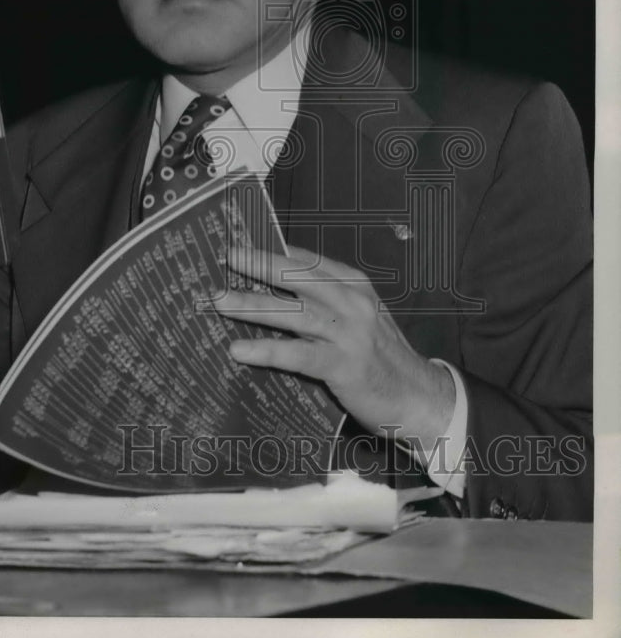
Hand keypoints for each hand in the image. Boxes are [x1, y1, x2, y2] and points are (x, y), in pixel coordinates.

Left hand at [215, 245, 455, 453]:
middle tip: (228, 257)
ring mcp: (349, 333)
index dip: (273, 249)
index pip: (308, 259)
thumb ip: (324, 300)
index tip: (242, 241)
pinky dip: (266, 349)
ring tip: (219, 301)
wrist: (419, 396)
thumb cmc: (379, 356)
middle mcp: (352, 302)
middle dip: (260, 265)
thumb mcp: (357, 317)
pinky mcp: (344, 365)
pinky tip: (240, 349)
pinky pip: (298, 354)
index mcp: (353, 284)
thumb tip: (273, 288)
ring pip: (293, 312)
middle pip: (299, 277)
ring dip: (253, 305)